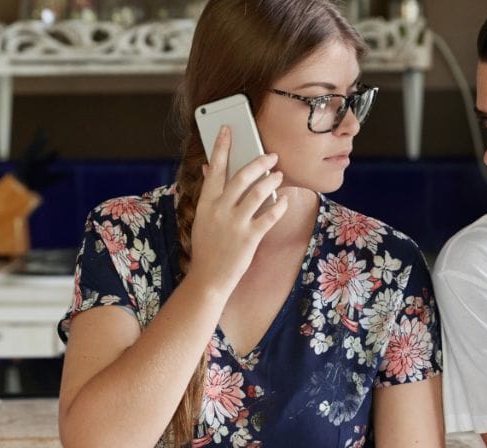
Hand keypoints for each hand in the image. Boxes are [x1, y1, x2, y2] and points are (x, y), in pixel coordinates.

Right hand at [187, 126, 287, 292]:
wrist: (208, 279)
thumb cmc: (208, 247)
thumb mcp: (202, 219)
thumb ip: (209, 194)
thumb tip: (209, 169)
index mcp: (206, 203)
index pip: (215, 168)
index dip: (221, 147)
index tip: (228, 129)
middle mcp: (219, 210)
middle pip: (241, 177)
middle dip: (258, 162)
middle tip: (271, 155)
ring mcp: (234, 224)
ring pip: (257, 193)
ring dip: (271, 181)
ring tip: (280, 175)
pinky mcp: (249, 238)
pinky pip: (269, 216)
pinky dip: (279, 205)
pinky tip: (284, 199)